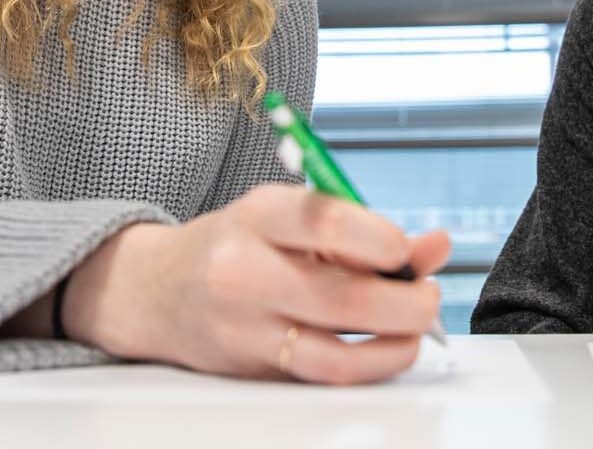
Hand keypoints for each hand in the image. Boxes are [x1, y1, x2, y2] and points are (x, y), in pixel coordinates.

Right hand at [63, 185, 450, 383]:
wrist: (156, 289)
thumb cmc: (237, 244)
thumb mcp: (290, 216)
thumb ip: (365, 230)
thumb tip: (436, 247)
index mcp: (258, 215)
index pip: (325, 221)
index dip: (382, 238)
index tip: (405, 249)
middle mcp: (244, 271)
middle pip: (341, 297)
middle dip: (406, 303)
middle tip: (428, 296)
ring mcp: (245, 327)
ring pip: (336, 351)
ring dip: (395, 344)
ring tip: (415, 327)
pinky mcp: (252, 368)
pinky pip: (323, 376)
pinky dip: (369, 366)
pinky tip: (388, 350)